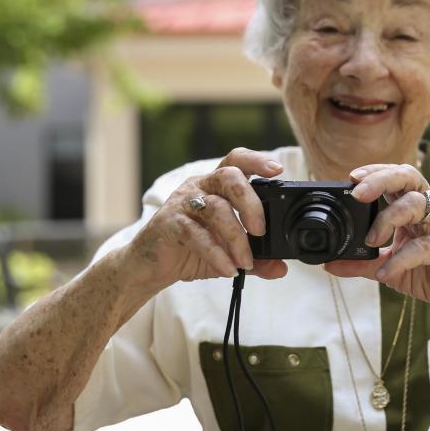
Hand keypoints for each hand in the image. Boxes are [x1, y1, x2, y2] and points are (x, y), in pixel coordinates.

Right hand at [121, 147, 288, 291]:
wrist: (148, 266)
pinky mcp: (169, 224)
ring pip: (215, 207)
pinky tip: (228, 269)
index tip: (277, 170)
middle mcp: (199, 187)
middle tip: (261, 231)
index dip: (256, 161)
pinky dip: (216, 254)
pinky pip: (196, 234)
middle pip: (229, 177)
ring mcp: (182, 203)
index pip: (236, 161)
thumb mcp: (229, 254)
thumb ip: (255, 259)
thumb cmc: (190, 250)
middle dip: (251, 203)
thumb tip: (281, 268)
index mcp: (215, 186)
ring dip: (236, 237)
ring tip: (245, 262)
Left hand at [324, 163, 429, 324]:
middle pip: (408, 177)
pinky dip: (400, 259)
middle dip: (380, 180)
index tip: (352, 178)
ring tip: (371, 240)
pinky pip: (422, 247)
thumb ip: (361, 262)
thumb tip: (329, 264)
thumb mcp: (389, 266)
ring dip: (388, 218)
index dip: (375, 171)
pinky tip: (385, 272)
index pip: (396, 175)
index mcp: (416, 205)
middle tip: (357, 194)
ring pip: (415, 204)